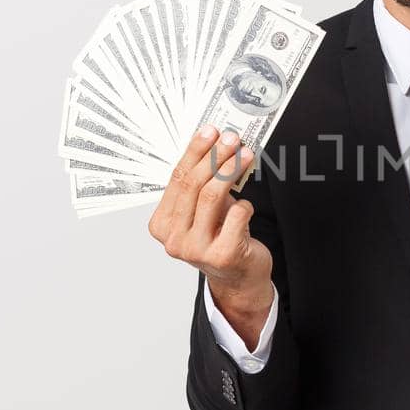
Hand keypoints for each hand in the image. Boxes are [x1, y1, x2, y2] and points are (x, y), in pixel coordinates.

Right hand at [148, 125, 273, 341]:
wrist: (239, 277)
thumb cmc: (221, 237)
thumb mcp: (204, 210)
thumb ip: (203, 183)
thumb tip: (216, 143)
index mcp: (162, 225)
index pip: (176, 179)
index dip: (194, 151)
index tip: (210, 131)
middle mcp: (173, 240)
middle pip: (192, 185)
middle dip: (214, 156)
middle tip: (231, 138)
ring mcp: (196, 250)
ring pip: (212, 196)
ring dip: (231, 170)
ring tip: (245, 154)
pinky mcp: (223, 256)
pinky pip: (237, 215)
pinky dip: (245, 204)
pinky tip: (247, 204)